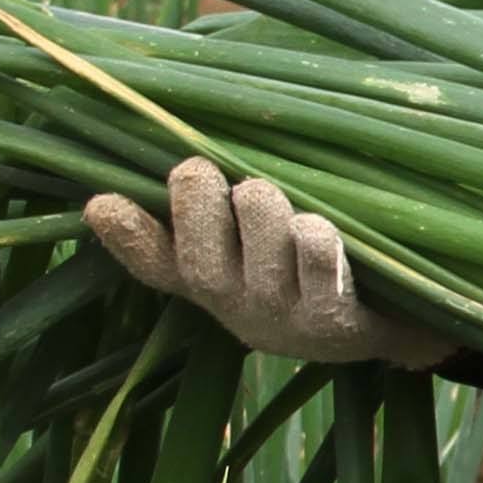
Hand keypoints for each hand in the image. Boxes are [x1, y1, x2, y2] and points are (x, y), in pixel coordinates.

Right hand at [83, 157, 454, 369]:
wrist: (380, 329)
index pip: (151, 262)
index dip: (125, 235)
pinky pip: (316, 253)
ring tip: (272, 197)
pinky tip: (315, 226)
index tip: (102, 202)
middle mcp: (234, 303)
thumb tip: (168, 153)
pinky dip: (313, 232)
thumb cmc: (298, 268)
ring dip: (263, 204)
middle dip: (200, 196)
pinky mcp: (332, 317)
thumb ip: (205, 209)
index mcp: (204, 281)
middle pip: (199, 248)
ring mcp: (282, 312)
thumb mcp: (242, 250)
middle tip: (209, 174)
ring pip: (260, 232)